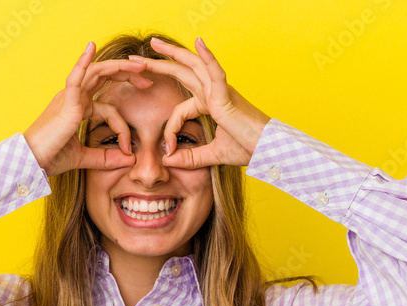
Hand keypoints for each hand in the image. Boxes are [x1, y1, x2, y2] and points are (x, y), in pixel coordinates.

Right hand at [24, 41, 153, 177]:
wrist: (32, 163)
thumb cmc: (51, 158)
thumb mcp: (85, 158)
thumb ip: (106, 158)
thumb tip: (129, 159)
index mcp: (77, 109)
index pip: (106, 103)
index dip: (122, 122)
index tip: (130, 145)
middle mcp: (73, 98)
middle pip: (104, 78)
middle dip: (127, 76)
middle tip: (149, 81)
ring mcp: (69, 97)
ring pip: (96, 73)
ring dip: (119, 68)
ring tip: (139, 68)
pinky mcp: (66, 103)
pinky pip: (76, 77)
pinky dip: (83, 61)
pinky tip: (91, 46)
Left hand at [128, 37, 270, 168]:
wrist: (269, 150)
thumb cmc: (249, 149)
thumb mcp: (214, 155)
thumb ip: (192, 158)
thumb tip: (168, 160)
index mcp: (211, 105)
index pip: (180, 110)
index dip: (170, 130)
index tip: (167, 149)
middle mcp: (214, 93)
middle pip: (183, 73)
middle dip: (160, 64)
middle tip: (137, 59)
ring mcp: (221, 92)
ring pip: (194, 66)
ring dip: (173, 53)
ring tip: (155, 43)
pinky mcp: (227, 96)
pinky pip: (215, 72)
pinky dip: (207, 57)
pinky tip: (199, 43)